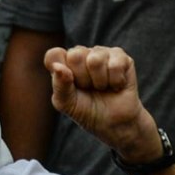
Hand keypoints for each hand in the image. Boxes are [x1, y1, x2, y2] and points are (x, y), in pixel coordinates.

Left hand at [44, 46, 159, 160]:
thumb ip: (59, 85)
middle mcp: (81, 53)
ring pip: (95, 60)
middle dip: (83, 79)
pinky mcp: (120, 56)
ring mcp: (101, 52)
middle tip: (88, 88)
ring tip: (102, 87)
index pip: (53, 55)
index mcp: (63, 63)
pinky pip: (115, 64)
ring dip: (100, 81)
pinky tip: (116, 85)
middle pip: (75, 55)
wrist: (114, 122)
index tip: (69, 86)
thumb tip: (57, 67)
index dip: (61, 71)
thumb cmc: (87, 110)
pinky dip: (116, 81)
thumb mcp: (67, 103)